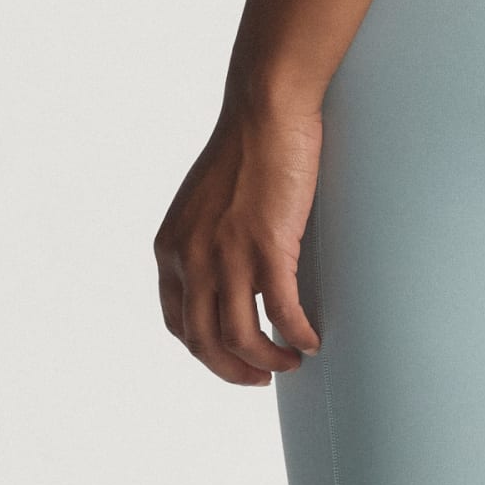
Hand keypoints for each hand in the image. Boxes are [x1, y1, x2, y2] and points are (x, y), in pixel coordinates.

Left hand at [154, 96, 325, 384]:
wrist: (265, 108)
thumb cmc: (245, 144)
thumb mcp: (204, 201)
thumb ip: (205, 239)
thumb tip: (228, 272)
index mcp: (172, 247)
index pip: (178, 322)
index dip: (204, 350)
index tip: (230, 357)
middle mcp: (193, 257)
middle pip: (204, 342)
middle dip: (233, 369)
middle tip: (260, 377)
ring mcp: (229, 255)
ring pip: (241, 337)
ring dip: (267, 361)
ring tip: (289, 362)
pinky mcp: (268, 248)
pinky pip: (282, 313)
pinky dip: (298, 334)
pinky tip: (312, 338)